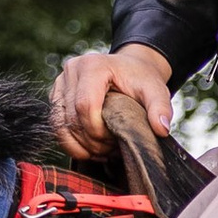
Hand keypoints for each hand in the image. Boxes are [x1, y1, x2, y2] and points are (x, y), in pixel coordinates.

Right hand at [51, 41, 173, 162]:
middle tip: (111, 149)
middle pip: (72, 117)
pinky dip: (71, 143)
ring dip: (80, 145)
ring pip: (60, 125)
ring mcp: (60, 83)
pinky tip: (90, 149)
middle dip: (91, 141)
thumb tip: (161, 129)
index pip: (85, 105)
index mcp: (93, 66)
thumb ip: (160, 107)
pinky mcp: (56, 96)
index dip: (97, 130)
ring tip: (101, 151)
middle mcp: (71, 70)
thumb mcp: (156, 90)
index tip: (114, 140)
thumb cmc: (141, 79)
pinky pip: (56, 126)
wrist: (129, 69)